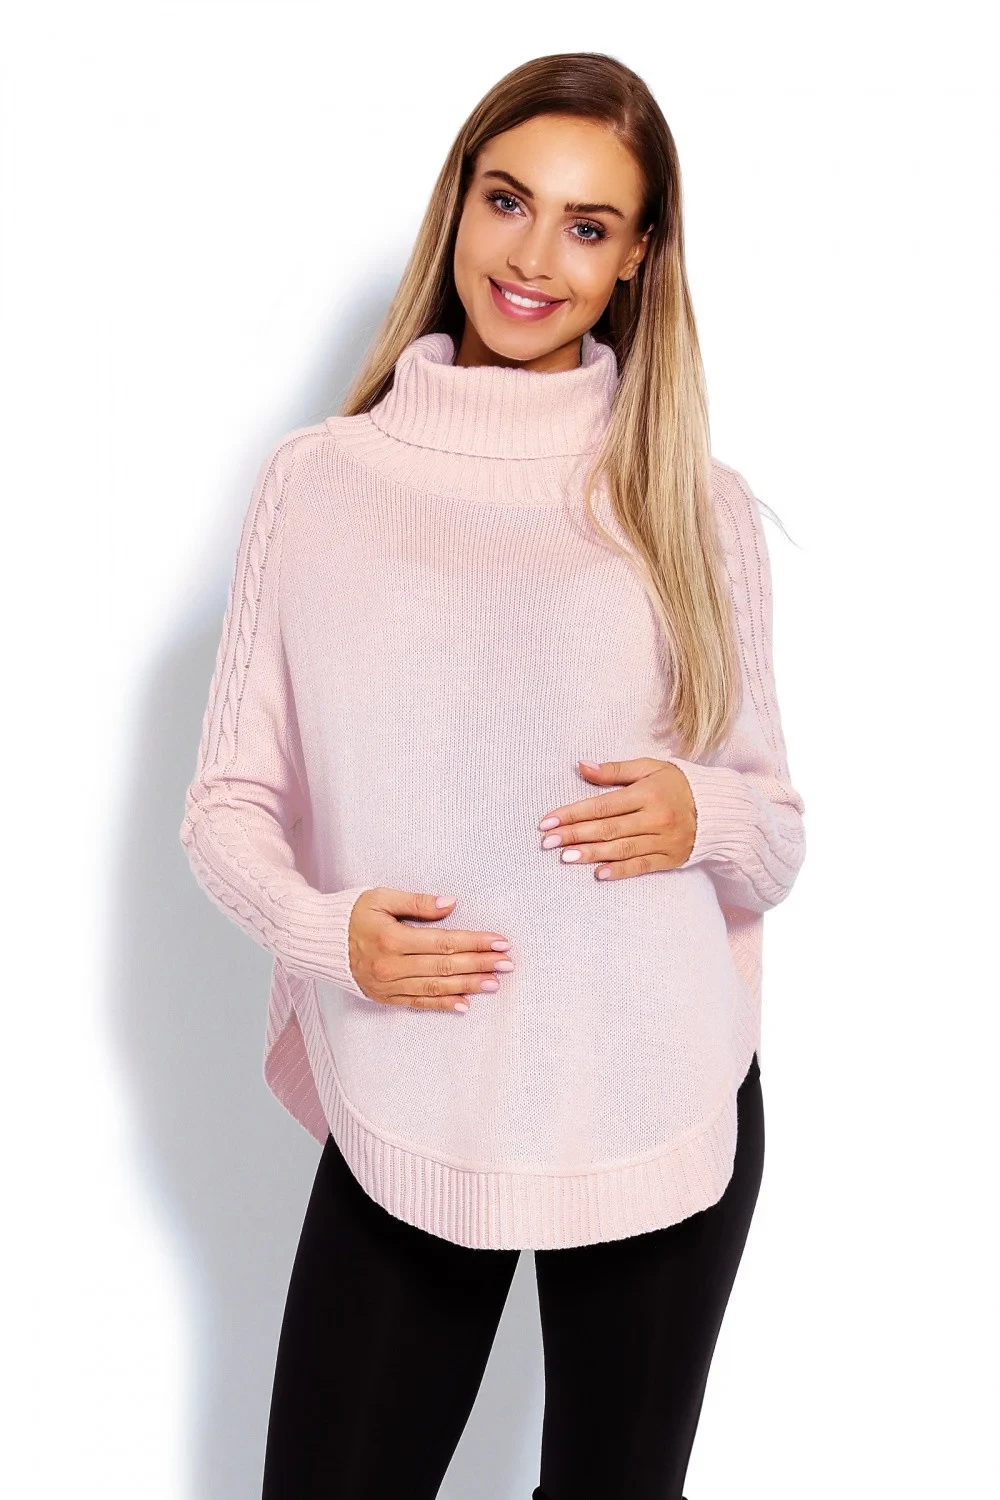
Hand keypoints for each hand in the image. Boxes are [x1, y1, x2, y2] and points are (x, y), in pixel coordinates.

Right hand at [347, 888, 513, 1012]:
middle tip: (507, 964)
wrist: (317, 941)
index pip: (444, 942)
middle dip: (479, 964)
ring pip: (435, 987)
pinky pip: (418, 1002)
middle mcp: (391, 966)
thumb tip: (451, 904)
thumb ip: (417, 902)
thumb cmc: (350, 913)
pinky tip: (464, 1005)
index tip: (499, 942)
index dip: (475, 942)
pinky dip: (442, 1004)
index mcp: (392, 939)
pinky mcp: (384, 997)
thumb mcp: (381, 897)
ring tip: (494, 983)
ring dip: (468, 986)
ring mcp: (388, 985)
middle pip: (444, 966)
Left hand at [537, 758, 696, 880]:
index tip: (547, 821)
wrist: (720, 810)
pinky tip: (599, 874)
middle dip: (574, 835)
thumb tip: (580, 766)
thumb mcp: (649, 768)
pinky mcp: (670, 858)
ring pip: (621, 849)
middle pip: (608, 829)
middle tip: (547, 842)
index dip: (572, 813)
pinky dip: (620, 871)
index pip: (602, 805)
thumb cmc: (678, 784)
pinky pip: (641, 866)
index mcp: (647, 793)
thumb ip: (614, 770)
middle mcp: (655, 818)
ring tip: (565, 857)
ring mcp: (663, 840)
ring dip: (591, 854)